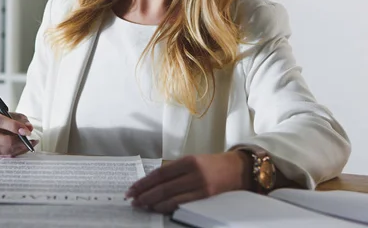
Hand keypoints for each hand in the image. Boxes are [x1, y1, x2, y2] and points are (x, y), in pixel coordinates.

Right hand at [0, 111, 38, 156]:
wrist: (4, 128)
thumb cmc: (9, 121)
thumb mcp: (16, 116)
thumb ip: (22, 121)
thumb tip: (28, 127)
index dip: (12, 126)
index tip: (25, 130)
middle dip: (13, 140)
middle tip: (26, 140)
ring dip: (15, 148)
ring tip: (27, 145)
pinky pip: (2, 156)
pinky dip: (15, 153)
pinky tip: (23, 148)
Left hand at [125, 151, 250, 213]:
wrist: (237, 169)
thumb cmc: (211, 164)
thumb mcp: (192, 161)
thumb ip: (175, 170)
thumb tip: (151, 182)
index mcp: (187, 161)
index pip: (160, 173)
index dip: (144, 182)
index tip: (132, 188)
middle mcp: (193, 172)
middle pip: (162, 185)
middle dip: (144, 193)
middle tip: (131, 198)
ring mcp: (200, 185)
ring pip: (170, 196)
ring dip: (152, 202)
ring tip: (140, 204)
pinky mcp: (205, 196)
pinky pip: (181, 203)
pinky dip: (166, 206)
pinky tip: (156, 208)